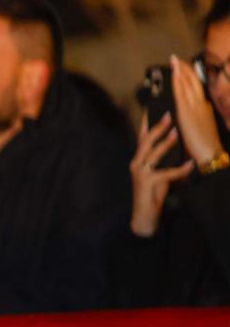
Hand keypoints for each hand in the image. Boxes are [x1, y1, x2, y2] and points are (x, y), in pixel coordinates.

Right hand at [129, 112, 193, 236]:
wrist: (144, 217)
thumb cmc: (152, 195)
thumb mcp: (157, 175)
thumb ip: (162, 162)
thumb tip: (176, 146)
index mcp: (138, 161)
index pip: (141, 139)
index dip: (146, 124)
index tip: (152, 109)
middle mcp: (136, 165)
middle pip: (145, 142)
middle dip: (157, 128)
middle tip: (168, 115)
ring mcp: (141, 174)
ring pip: (153, 154)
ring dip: (165, 143)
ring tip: (176, 133)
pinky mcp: (148, 183)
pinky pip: (166, 174)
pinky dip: (180, 170)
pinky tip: (190, 165)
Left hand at [169, 55, 224, 167]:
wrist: (210, 153)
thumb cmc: (204, 145)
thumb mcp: (201, 127)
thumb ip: (195, 117)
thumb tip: (185, 113)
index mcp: (205, 107)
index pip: (197, 88)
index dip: (191, 76)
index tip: (184, 67)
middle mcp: (201, 104)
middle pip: (193, 82)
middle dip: (185, 69)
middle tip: (176, 59)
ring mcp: (195, 106)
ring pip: (187, 84)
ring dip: (181, 71)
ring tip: (174, 60)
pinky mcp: (187, 112)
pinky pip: (181, 92)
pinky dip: (178, 81)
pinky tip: (174, 73)